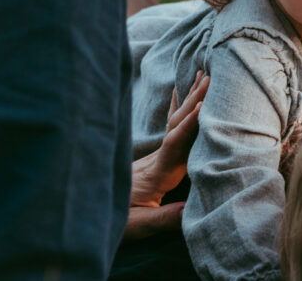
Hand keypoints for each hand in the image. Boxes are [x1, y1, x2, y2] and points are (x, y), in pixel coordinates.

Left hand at [123, 71, 208, 240]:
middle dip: (195, 100)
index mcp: (156, 174)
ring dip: (190, 98)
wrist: (90, 216)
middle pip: (178, 125)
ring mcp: (155, 156)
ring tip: (203, 74)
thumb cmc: (115, 224)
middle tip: (210, 77)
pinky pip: (170, 127)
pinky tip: (179, 90)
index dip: (190, 125)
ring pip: (176, 122)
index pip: (176, 144)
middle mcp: (157, 159)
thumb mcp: (138, 226)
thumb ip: (164, 219)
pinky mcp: (155, 159)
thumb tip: (190, 210)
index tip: (204, 106)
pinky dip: (177, 107)